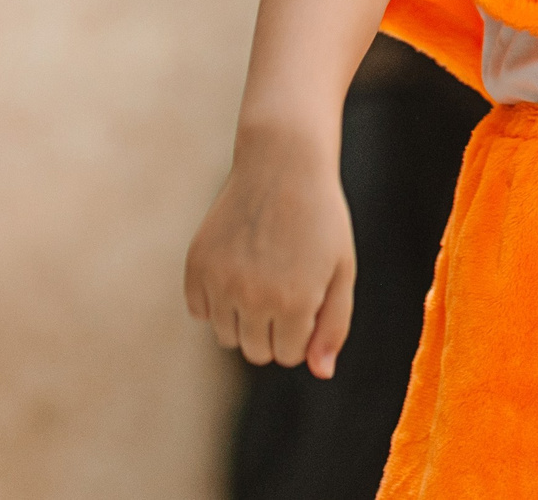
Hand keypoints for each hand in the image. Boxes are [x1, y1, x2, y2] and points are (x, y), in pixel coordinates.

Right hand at [184, 124, 356, 376]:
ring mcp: (219, 282)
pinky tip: (237, 265)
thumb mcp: (342, 270)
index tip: (310, 295)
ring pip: (226, 336)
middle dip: (274, 330)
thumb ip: (334, 325)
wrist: (281, 164)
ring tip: (263, 275)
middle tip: (287, 284)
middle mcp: (252, 297)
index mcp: (294, 302)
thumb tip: (321, 373)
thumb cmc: (321, 219)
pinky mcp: (195, 266)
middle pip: (256, 352)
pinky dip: (215, 299)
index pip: (290, 354)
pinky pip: (199, 311)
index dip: (304, 329)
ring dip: (244, 318)